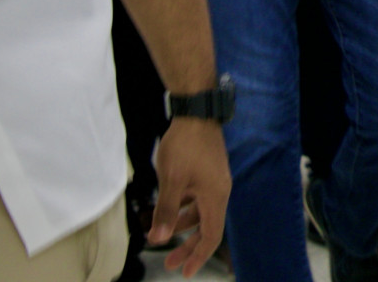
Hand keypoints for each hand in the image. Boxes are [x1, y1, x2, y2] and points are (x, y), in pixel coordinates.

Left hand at [148, 118, 231, 276]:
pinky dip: (183, 209)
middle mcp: (219, 191)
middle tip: (170, 263)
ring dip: (183, 227)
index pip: (211, 236)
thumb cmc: (185, 145)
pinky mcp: (207, 172)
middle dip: (188, 246)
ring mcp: (213, 181)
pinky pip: (197, 199)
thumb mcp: (172, 180)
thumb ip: (166, 211)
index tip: (185, 271)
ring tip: (161, 235)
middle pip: (206, 228)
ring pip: (200, 213)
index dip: (199, 256)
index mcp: (215, 196)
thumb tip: (159, 238)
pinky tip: (168, 209)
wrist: (196, 112)